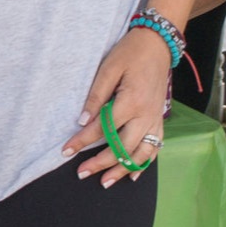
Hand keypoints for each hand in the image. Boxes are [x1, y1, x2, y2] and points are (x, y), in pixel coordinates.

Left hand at [61, 28, 171, 185]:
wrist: (158, 44)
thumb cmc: (130, 53)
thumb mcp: (108, 68)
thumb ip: (95, 96)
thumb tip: (82, 121)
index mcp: (130, 101)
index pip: (102, 128)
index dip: (82, 141)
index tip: (66, 151)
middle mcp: (145, 115)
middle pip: (122, 147)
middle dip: (101, 163)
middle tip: (82, 174)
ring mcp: (155, 118)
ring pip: (140, 153)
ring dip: (123, 169)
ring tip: (105, 182)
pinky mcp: (159, 118)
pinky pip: (155, 146)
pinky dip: (145, 163)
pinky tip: (133, 175)